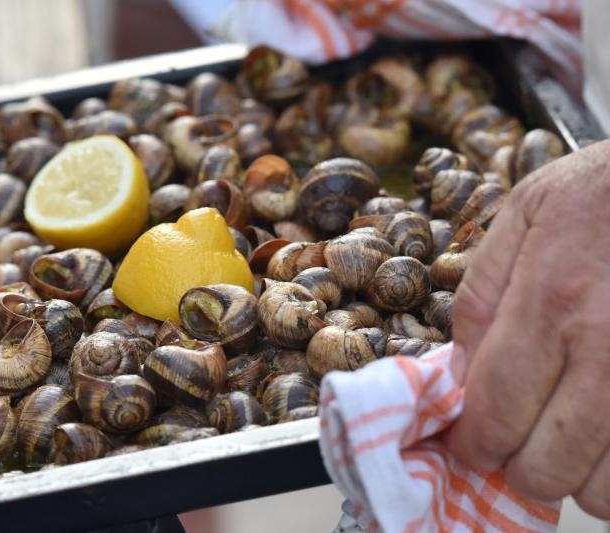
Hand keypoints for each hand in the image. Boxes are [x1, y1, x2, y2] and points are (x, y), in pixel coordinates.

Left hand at [444, 140, 609, 518]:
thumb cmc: (607, 188)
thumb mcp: (525, 214)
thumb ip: (482, 293)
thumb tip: (458, 370)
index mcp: (551, 301)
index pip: (495, 411)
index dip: (473, 445)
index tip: (468, 447)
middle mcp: (607, 347)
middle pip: (548, 466)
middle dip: (521, 468)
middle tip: (520, 444)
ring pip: (607, 490)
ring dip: (580, 479)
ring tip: (571, 442)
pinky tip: (609, 437)